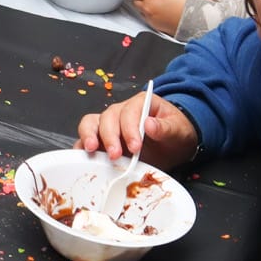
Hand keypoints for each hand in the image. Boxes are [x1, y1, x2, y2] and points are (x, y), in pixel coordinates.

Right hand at [76, 90, 197, 168]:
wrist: (175, 145)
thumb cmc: (177, 134)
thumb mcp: (179, 130)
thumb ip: (166, 128)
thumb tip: (149, 125)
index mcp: (141, 104)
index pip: (129, 112)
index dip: (130, 129)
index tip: (136, 147)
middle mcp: (121, 111)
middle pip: (108, 118)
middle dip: (110, 137)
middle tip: (116, 155)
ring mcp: (110, 125)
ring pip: (91, 123)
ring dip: (90, 136)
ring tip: (91, 150)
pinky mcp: (103, 140)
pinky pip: (86, 138)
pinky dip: (82, 146)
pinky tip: (84, 157)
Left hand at [129, 0, 190, 36]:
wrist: (203, 19)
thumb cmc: (194, 1)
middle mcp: (148, 7)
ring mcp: (151, 18)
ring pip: (140, 9)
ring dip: (146, 4)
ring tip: (162, 1)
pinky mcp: (156, 27)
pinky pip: (147, 18)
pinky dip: (152, 13)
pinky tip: (164, 10)